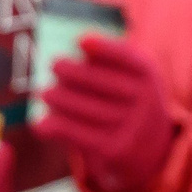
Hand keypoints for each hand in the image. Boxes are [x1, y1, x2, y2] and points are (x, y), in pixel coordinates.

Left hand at [34, 36, 176, 191]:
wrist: (150, 147)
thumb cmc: (126, 99)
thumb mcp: (128, 78)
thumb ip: (105, 64)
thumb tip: (69, 56)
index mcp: (147, 75)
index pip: (128, 59)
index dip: (105, 49)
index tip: (81, 41)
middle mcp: (145, 101)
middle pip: (103, 84)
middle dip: (74, 73)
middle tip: (53, 65)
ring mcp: (132, 128)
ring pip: (89, 110)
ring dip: (61, 100)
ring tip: (42, 92)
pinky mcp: (115, 150)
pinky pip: (82, 136)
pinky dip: (59, 128)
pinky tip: (41, 123)